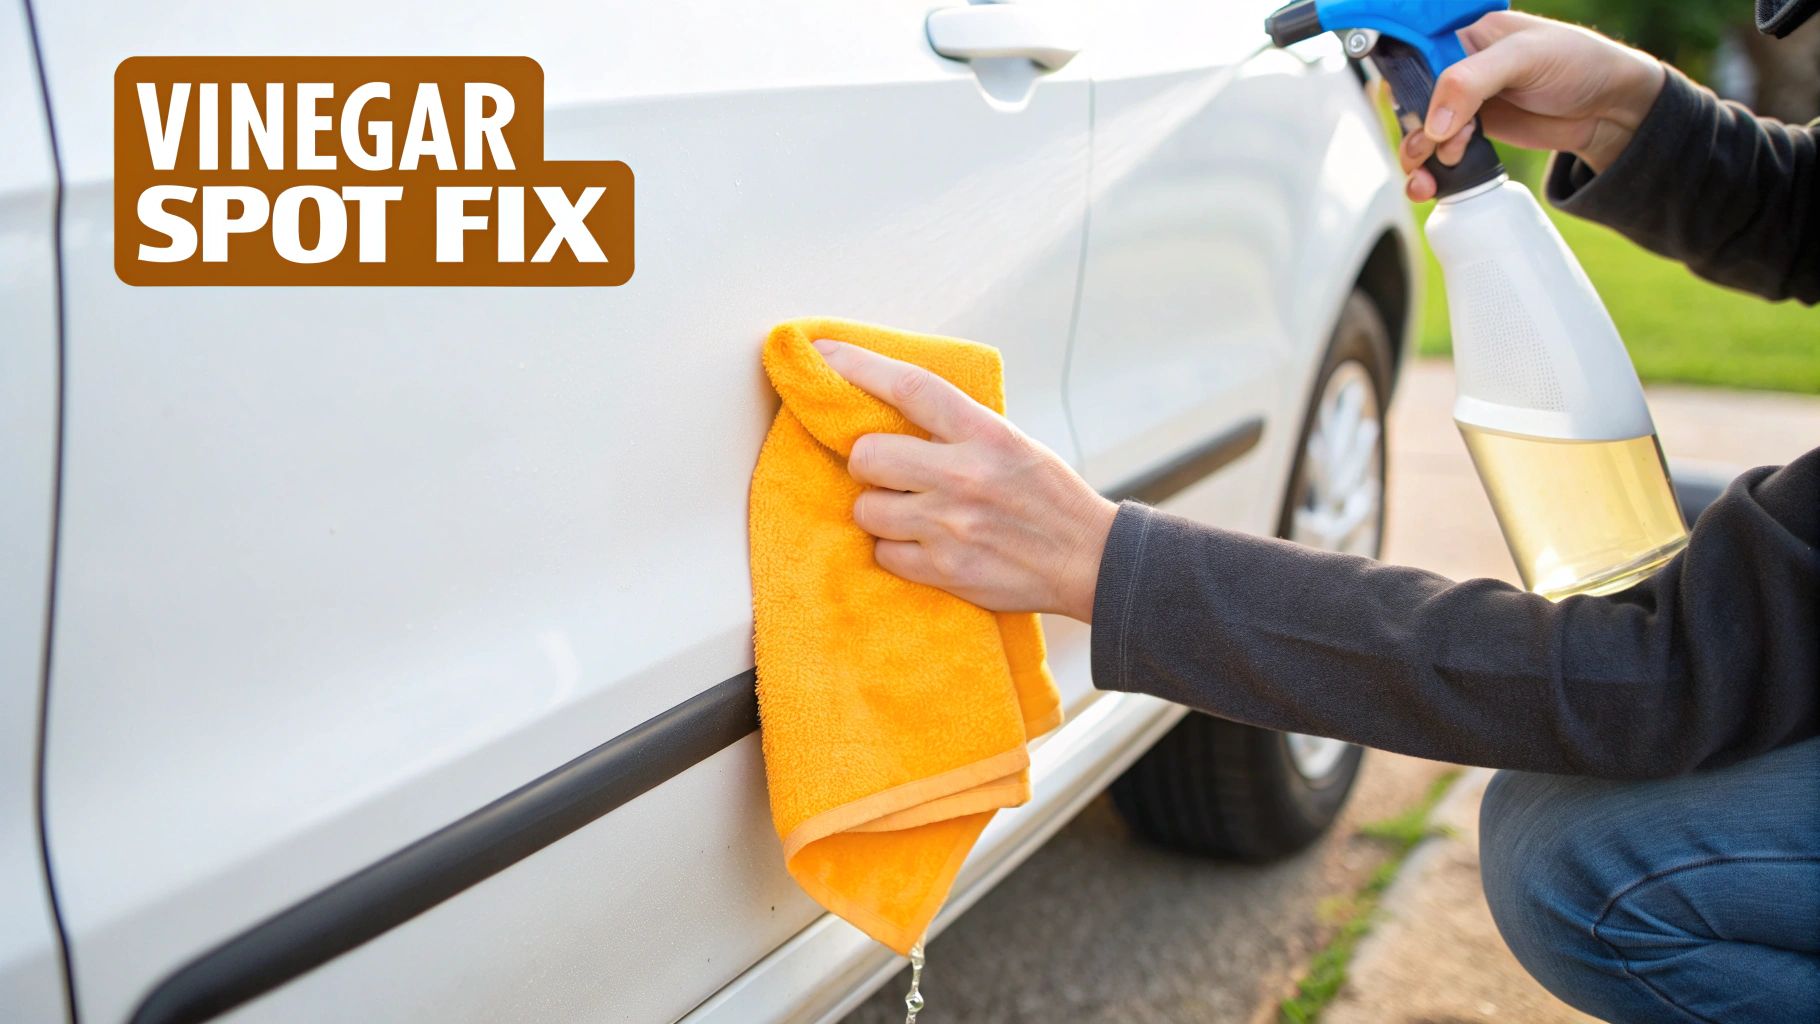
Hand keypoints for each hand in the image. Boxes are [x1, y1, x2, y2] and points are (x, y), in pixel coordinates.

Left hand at [812, 339, 1116, 621]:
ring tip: (910, 511)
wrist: (1089, 560)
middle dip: (867, 462)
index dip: (858, 365)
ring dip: (879, 509)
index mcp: (986, 434)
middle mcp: (965, 476)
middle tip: (887, 469)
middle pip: (868, 455)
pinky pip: (884, 553)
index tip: (823, 353)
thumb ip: (956, 426)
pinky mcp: (947, 571)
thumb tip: (887, 403)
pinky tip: (922, 543)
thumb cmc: (1046, 495)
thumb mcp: (1012, 442)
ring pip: (867, 509)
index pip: (910, 387)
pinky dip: (895, 549)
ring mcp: (952, 526)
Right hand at [1400, 10, 1666, 200]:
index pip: (1415, 55)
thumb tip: (1432, 125)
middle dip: (1413, 130)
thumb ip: (1472, 81)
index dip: (1405, 85)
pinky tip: (1434, 184)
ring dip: (1418, 158)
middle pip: (1411, 101)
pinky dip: (1432, 173)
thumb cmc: (1579, 63)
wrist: (1613, 109)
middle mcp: (1459, 70)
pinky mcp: (1474, 136)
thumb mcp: (1526, 57)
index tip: (1411, 112)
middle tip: (1429, 149)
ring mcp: (1464, 106)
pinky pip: (1440, 155)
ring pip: (1421, 133)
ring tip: (1431, 175)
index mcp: (1466, 36)